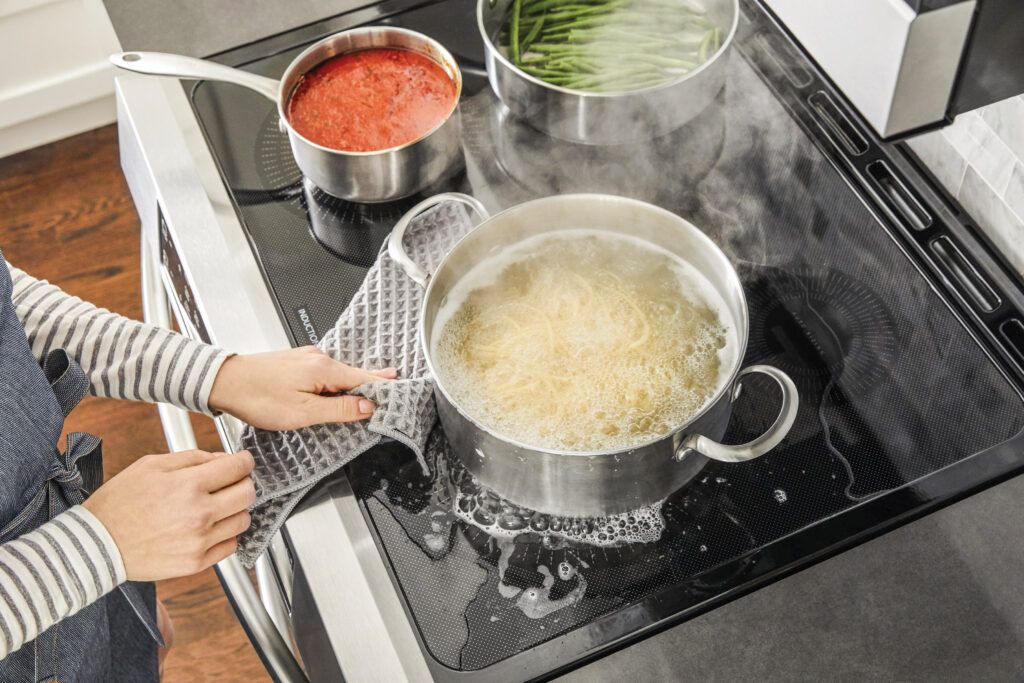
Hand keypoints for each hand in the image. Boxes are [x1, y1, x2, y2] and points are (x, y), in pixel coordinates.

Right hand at [83, 449, 255, 580]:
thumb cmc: (119, 503)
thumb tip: (223, 459)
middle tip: (230, 483)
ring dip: (236, 510)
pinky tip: (209, 527)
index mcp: (189, 485)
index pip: (239, 468)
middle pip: (248, 493)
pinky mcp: (196, 563)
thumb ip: (193, 458)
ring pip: (244, 520)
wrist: (95, 544)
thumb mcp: (152, 465)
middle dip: (243, 483)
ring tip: (216, 507)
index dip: (244, 461)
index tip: (242, 462)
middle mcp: (199, 514)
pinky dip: (226, 534)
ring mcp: (199, 541)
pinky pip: (231, 545)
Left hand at [208, 347, 397, 430]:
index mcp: (324, 370)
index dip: (385, 387)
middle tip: (397, 384)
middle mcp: (318, 358)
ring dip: (355, 382)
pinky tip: (340, 387)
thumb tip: (367, 407)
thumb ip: (338, 410)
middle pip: (355, 374)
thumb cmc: (257, 397)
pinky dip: (338, 380)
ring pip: (340, 373)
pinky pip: (326, 372)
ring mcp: (307, 358)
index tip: (402, 390)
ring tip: (375, 388)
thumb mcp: (303, 413)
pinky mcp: (296, 363)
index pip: (365, 380)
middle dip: (375, 381)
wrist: (224, 381)